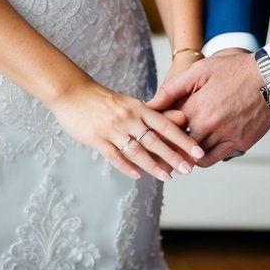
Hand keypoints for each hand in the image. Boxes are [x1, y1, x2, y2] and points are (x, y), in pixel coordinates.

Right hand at [48, 80, 203, 180]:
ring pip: (137, 150)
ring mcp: (112, 129)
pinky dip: (127, 167)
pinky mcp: (96, 138)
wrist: (72, 92)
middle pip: (155, 140)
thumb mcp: (131, 103)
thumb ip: (153, 114)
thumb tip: (181, 121)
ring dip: (153, 165)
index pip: (166, 125)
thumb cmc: (104, 100)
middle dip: (173, 156)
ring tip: (167, 177)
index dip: (183, 140)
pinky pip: (114, 156)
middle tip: (189, 169)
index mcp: (138, 108)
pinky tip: (138, 175)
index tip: (198, 152)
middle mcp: (128, 118)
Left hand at [148, 49, 269, 165]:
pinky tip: (197, 154)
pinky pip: (216, 158)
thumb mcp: (199, 71)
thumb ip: (172, 89)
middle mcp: (209, 125)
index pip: (167, 127)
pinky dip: (203, 158)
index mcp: (195, 107)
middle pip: (179, 145)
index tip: (150, 135)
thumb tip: (150, 104)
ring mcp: (226, 136)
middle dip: (168, 147)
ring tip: (175, 154)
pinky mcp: (240, 143)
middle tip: (158, 151)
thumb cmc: (233, 70)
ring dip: (185, 155)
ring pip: (196, 155)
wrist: (269, 77)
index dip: (158, 131)